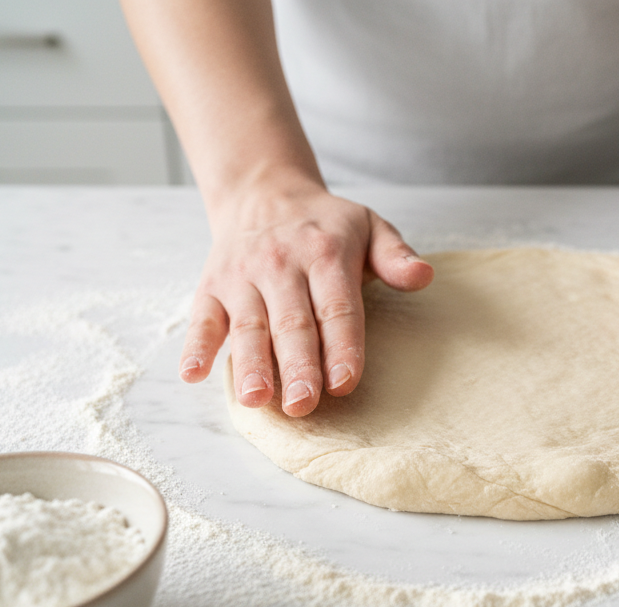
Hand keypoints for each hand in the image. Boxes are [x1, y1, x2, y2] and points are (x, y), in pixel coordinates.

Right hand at [179, 183, 432, 414]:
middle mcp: (281, 266)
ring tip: (256, 399)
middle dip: (297, 365)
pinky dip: (196, 346)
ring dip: (250, 364)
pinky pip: (202, 318)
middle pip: (291, 323)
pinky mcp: (211, 286)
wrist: (262, 191)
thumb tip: (424, 276)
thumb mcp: (369, 226)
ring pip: (248, 325)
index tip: (345, 382)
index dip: (341, 346)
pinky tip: (194, 374)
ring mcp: (242, 277)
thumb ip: (395, 256)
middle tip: (304, 404)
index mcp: (325, 255)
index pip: (336, 307)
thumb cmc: (324, 224)